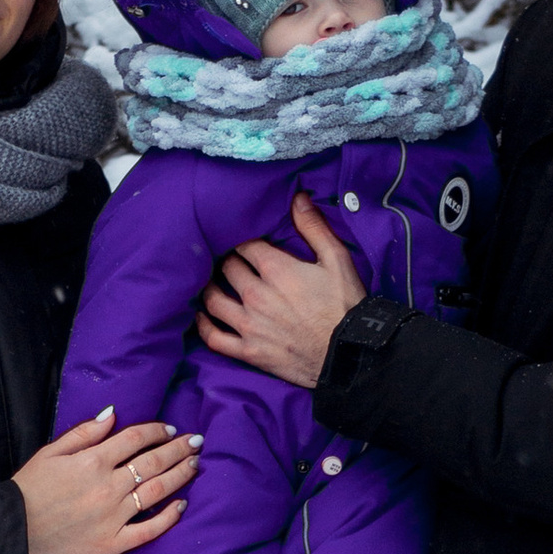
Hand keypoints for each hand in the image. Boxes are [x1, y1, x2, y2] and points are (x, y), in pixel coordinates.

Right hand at [14, 409, 198, 553]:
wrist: (14, 531)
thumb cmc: (29, 489)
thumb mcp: (50, 452)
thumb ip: (83, 433)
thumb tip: (112, 414)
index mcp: (93, 461)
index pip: (135, 439)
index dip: (156, 432)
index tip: (170, 430)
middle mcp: (108, 486)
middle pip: (153, 462)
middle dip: (179, 450)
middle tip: (197, 442)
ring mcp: (113, 516)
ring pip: (157, 491)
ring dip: (180, 475)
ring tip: (196, 465)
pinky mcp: (112, 543)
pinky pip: (148, 530)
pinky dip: (168, 518)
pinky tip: (182, 506)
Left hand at [196, 193, 365, 387]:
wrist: (350, 357)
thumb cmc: (346, 306)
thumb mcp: (337, 260)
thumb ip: (314, 227)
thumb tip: (297, 197)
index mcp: (276, 269)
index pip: (244, 245)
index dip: (245, 242)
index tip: (248, 245)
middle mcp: (256, 295)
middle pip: (227, 268)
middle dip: (229, 262)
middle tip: (233, 262)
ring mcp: (249, 325)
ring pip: (212, 299)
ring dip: (210, 287)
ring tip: (214, 283)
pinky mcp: (248, 351)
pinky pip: (213, 337)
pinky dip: (203, 325)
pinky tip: (202, 316)